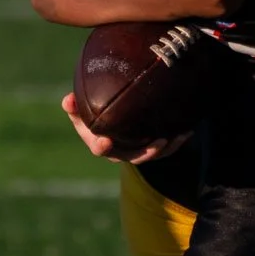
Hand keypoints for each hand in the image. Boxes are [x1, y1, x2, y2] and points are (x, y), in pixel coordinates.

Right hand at [60, 93, 188, 164]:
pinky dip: (177, 141)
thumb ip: (74, 106)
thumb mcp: (82, 110)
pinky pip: (167, 149)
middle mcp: (122, 151)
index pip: (100, 149)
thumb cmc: (96, 115)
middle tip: (156, 144)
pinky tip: (187, 131)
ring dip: (164, 149)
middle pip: (132, 156)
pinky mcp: (154, 149)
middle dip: (144, 153)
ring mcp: (139, 151)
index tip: (105, 141)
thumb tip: (67, 99)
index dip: (102, 147)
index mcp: (101, 143)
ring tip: (173, 138)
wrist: (118, 122)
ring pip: (153, 155)